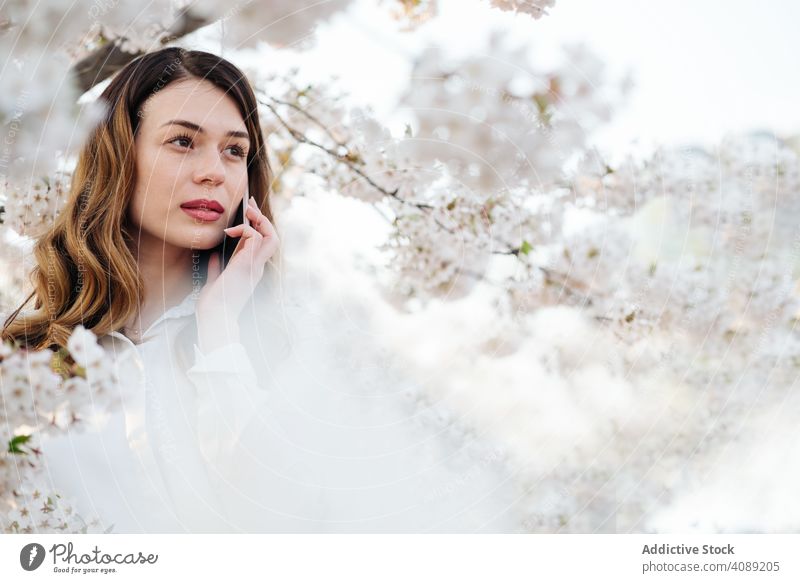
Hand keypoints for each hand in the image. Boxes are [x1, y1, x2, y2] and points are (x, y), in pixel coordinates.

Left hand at [196, 198, 278, 351]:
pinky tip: (230, 231)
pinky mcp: (248, 264)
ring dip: (259, 220)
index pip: (263, 244)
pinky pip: (256, 238)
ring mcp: (255, 266)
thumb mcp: (214, 282)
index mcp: (251, 271)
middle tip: (250, 204)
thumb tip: (214, 257)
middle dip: (262, 218)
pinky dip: (244, 230)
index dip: (258, 227)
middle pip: (272, 238)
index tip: (247, 213)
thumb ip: (217, 269)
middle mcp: (257, 268)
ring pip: (271, 237)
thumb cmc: (213, 305)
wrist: (214, 317)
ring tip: (247, 211)